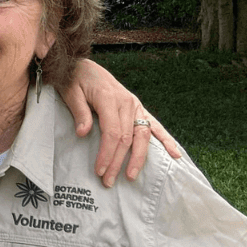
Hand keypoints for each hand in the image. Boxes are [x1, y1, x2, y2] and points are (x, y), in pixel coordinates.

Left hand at [60, 59, 180, 187]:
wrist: (82, 65)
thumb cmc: (74, 80)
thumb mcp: (70, 92)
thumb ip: (79, 112)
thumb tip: (83, 133)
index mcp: (110, 99)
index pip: (112, 132)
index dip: (107, 153)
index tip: (100, 170)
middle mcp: (127, 102)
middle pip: (126, 138)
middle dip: (118, 162)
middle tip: (108, 182)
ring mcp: (135, 105)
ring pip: (142, 135)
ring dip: (138, 158)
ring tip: (131, 176)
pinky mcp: (138, 107)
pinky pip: (154, 125)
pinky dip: (165, 139)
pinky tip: (175, 154)